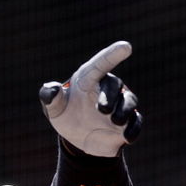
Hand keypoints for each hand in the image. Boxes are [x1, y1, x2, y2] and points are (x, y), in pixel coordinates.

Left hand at [39, 41, 141, 156]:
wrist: (78, 138)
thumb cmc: (66, 115)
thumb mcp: (54, 109)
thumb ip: (50, 97)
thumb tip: (52, 89)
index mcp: (88, 79)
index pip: (101, 63)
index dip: (112, 54)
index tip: (126, 47)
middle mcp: (107, 88)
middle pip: (115, 85)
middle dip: (110, 96)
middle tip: (102, 110)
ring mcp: (120, 104)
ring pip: (129, 101)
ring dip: (124, 111)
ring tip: (115, 121)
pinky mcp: (128, 121)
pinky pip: (136, 121)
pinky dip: (133, 128)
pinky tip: (128, 136)